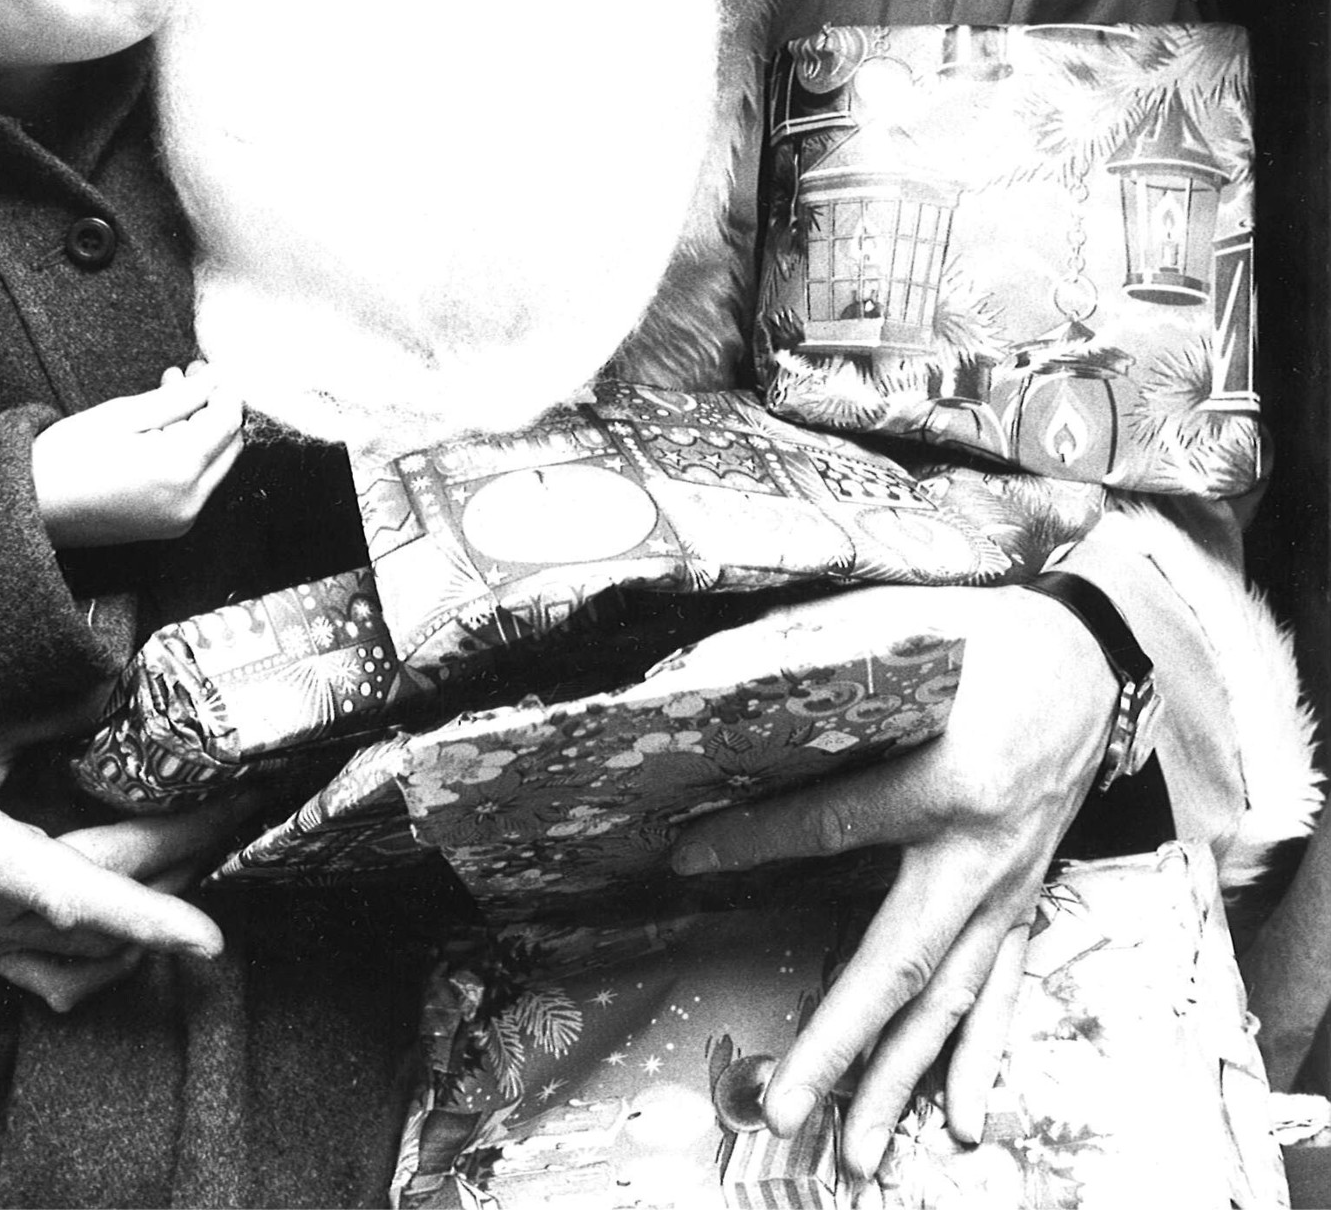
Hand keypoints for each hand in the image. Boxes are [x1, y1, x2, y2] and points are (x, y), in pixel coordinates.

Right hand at [0, 709, 232, 1012]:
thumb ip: (47, 713)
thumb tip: (118, 687)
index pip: (80, 895)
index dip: (147, 916)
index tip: (206, 937)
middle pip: (105, 907)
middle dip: (183, 864)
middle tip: (242, 812)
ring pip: (92, 952)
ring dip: (154, 910)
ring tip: (205, 849)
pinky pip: (59, 981)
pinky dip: (111, 959)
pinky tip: (141, 931)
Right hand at [32, 360, 243, 546]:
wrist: (29, 507)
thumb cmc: (66, 457)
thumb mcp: (124, 415)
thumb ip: (179, 397)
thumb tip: (215, 378)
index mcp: (177, 471)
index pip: (227, 421)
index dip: (222, 389)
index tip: (205, 367)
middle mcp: (188, 501)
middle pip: (228, 444)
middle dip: (213, 408)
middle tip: (186, 377)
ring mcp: (180, 519)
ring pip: (215, 462)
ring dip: (201, 428)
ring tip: (168, 395)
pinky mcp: (169, 526)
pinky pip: (196, 482)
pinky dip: (188, 453)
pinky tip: (161, 428)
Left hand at [671, 585, 1117, 1179]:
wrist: (1092, 654)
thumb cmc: (991, 637)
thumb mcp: (907, 630)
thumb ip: (824, 657)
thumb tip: (722, 672)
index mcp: (949, 777)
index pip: (835, 820)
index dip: (756, 838)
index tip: (686, 857)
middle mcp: (981, 851)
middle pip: (899, 961)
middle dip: (840, 1040)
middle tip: (784, 1104)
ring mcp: (1009, 887)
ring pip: (951, 1001)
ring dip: (900, 1079)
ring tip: (854, 1148)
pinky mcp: (1025, 899)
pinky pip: (1002, 992)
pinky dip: (978, 1057)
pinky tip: (957, 1117)